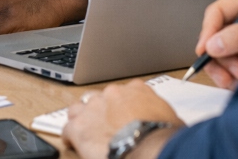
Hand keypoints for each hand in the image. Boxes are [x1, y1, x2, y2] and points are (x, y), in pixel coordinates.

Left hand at [63, 80, 182, 158]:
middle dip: (100, 112)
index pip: (124, 93)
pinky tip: (74, 145)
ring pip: (79, 109)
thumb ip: (157, 112)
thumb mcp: (169, 117)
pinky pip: (68, 130)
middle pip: (100, 99)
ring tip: (88, 134)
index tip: (123, 117)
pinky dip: (71, 138)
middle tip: (106, 128)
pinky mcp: (79, 126)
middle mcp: (113, 94)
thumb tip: (160, 121)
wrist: (148, 147)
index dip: (121, 107)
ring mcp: (94, 107)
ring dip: (82, 120)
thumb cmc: (162, 135)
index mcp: (136, 90)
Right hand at [194, 0, 237, 88]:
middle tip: (231, 73)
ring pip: (218, 54)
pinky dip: (230, 76)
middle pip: (214, 36)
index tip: (205, 51)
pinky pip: (226, 66)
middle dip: (220, 57)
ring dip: (225, 69)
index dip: (208, 31)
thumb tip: (213, 44)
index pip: (217, 12)